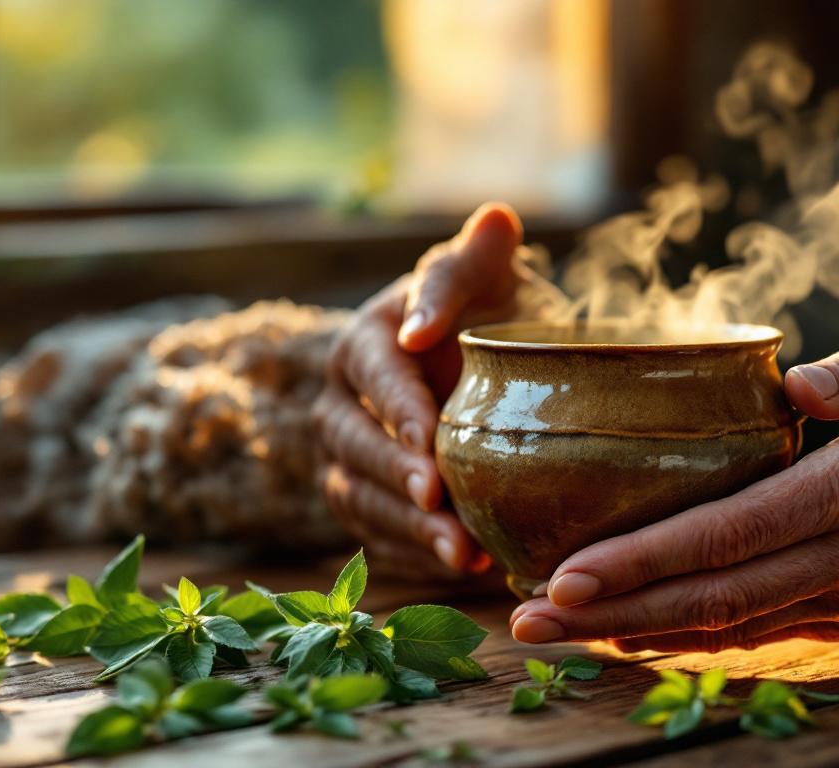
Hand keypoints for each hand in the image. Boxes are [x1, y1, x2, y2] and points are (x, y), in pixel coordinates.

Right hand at [316, 203, 534, 578]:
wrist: (491, 369)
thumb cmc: (488, 313)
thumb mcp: (491, 275)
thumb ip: (486, 250)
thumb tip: (496, 220)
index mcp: (366, 340)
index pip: (373, 369)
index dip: (396, 402)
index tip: (429, 433)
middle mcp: (342, 399)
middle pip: (355, 438)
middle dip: (395, 470)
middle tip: (436, 497)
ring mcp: (348, 453)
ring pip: (360, 492)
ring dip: (405, 525)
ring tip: (459, 549)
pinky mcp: (365, 496)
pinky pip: (377, 530)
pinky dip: (414, 550)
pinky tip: (466, 564)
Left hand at [510, 345, 838, 649]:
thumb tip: (792, 383)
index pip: (730, 534)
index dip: (646, 559)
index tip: (569, 571)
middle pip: (709, 599)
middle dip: (611, 614)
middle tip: (527, 618)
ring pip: (722, 630)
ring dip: (631, 636)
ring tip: (552, 632)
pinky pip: (749, 637)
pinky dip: (680, 642)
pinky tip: (622, 637)